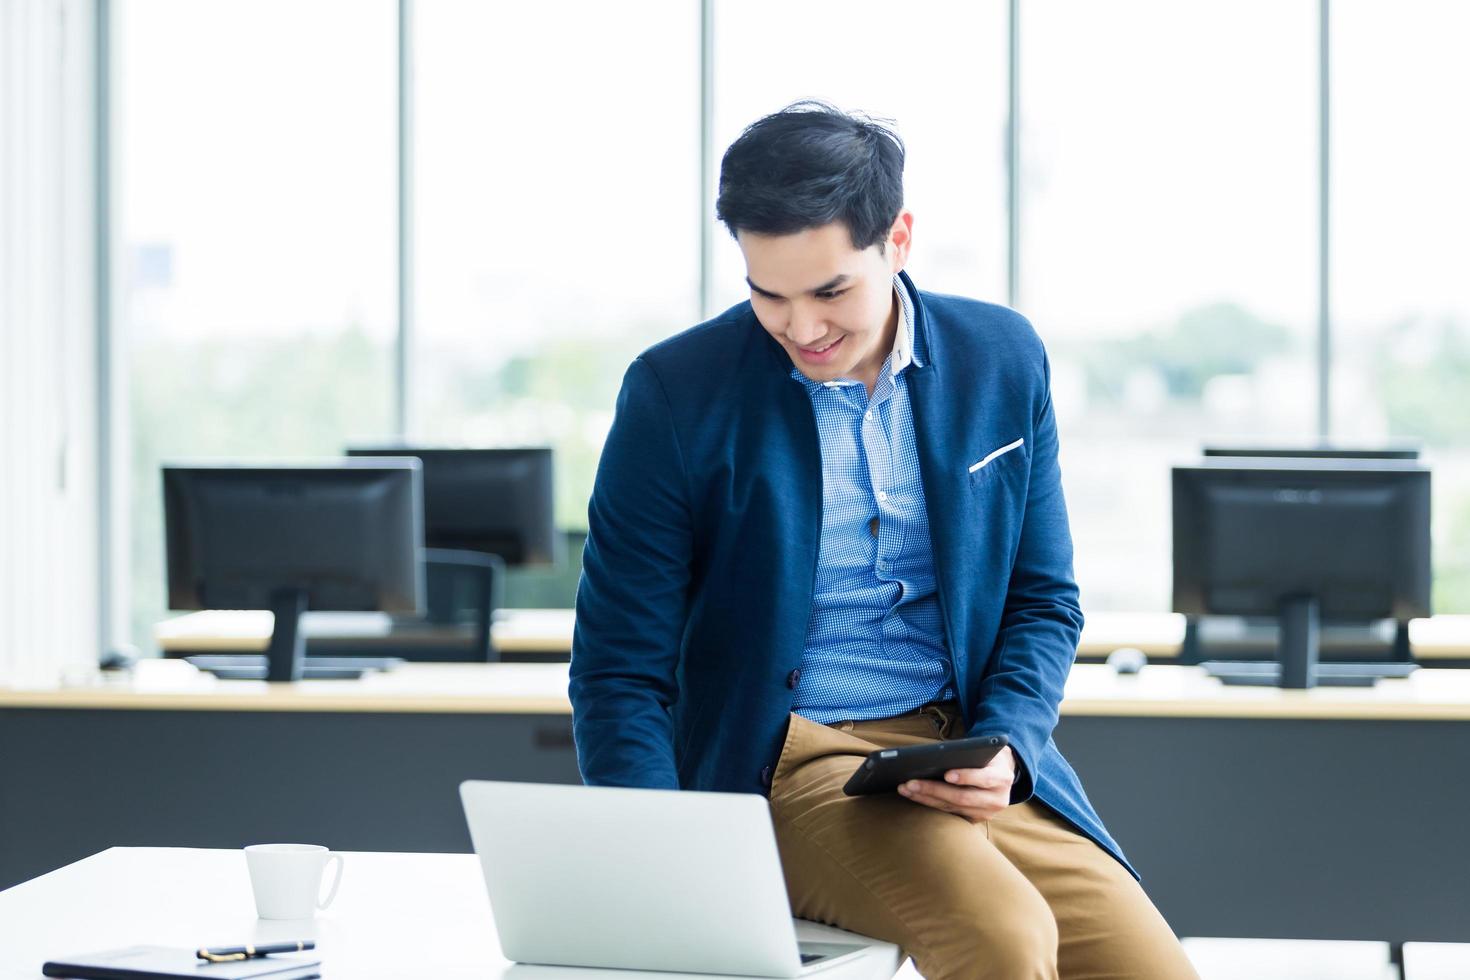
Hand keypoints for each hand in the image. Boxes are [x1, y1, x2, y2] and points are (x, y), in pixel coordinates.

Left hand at [897, 745, 1015, 822]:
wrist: (1002, 774)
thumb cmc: (988, 758)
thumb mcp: (986, 751)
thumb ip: (971, 754)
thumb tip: (938, 756)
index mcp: (1003, 778)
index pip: (984, 778)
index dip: (966, 776)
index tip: (947, 774)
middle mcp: (997, 799)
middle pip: (962, 797)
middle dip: (934, 790)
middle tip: (911, 783)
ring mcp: (986, 813)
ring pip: (952, 807)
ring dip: (926, 798)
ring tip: (906, 789)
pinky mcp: (975, 820)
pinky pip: (949, 813)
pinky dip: (930, 804)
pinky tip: (914, 796)